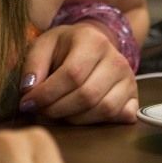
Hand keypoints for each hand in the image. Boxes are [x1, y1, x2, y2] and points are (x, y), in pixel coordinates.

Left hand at [18, 22, 138, 124]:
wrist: (93, 45)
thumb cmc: (65, 47)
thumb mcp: (44, 45)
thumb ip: (33, 64)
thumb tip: (29, 90)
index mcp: (93, 41)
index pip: (72, 74)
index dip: (47, 94)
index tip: (27, 103)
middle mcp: (116, 59)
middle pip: (87, 95)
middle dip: (58, 109)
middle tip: (41, 110)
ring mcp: (128, 78)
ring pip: (103, 109)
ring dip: (74, 118)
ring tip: (58, 111)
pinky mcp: (133, 95)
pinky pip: (117, 116)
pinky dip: (97, 121)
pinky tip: (81, 114)